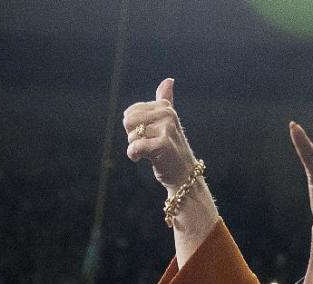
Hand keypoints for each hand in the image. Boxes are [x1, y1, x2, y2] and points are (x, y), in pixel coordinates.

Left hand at [123, 78, 196, 193]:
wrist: (184, 174)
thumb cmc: (172, 149)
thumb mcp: (169, 122)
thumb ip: (166, 100)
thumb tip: (169, 80)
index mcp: (165, 107)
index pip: (130, 112)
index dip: (134, 127)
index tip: (149, 136)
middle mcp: (167, 114)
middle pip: (128, 121)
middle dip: (133, 136)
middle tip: (148, 145)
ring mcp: (167, 129)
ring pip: (131, 136)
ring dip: (135, 148)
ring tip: (150, 153)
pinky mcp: (163, 145)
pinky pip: (135, 147)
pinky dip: (134, 155)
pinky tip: (141, 159)